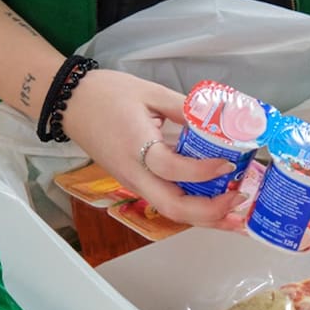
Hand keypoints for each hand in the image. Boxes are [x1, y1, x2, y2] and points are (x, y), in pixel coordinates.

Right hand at [60, 69, 245, 225]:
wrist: (71, 103)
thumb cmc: (106, 94)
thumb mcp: (150, 92)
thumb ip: (186, 107)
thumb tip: (219, 118)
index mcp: (136, 148)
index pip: (173, 169)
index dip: (204, 171)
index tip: (229, 165)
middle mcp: (135, 174)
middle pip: (173, 208)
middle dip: (210, 212)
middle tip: (238, 201)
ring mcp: (133, 182)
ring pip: (170, 211)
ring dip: (204, 217)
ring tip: (233, 215)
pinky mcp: (134, 182)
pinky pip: (165, 201)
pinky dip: (192, 207)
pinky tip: (212, 202)